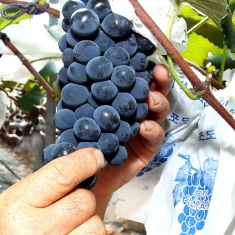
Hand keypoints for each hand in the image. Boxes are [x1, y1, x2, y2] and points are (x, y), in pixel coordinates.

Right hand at [0, 148, 106, 234]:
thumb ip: (32, 195)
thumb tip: (71, 178)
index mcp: (16, 209)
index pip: (63, 175)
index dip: (85, 161)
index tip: (95, 158)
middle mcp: (38, 234)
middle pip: (85, 201)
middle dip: (80, 198)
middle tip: (66, 206)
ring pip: (97, 228)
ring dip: (87, 224)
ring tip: (68, 230)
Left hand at [90, 63, 171, 208]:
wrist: (83, 176)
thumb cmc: (82, 141)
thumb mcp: (78, 114)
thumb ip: (81, 95)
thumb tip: (73, 67)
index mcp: (124, 100)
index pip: (137, 81)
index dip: (144, 68)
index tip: (147, 58)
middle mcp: (138, 113)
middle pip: (156, 93)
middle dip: (160, 82)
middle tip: (159, 73)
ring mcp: (144, 131)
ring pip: (159, 114)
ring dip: (157, 103)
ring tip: (150, 100)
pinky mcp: (146, 150)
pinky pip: (155, 139)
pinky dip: (152, 131)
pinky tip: (145, 127)